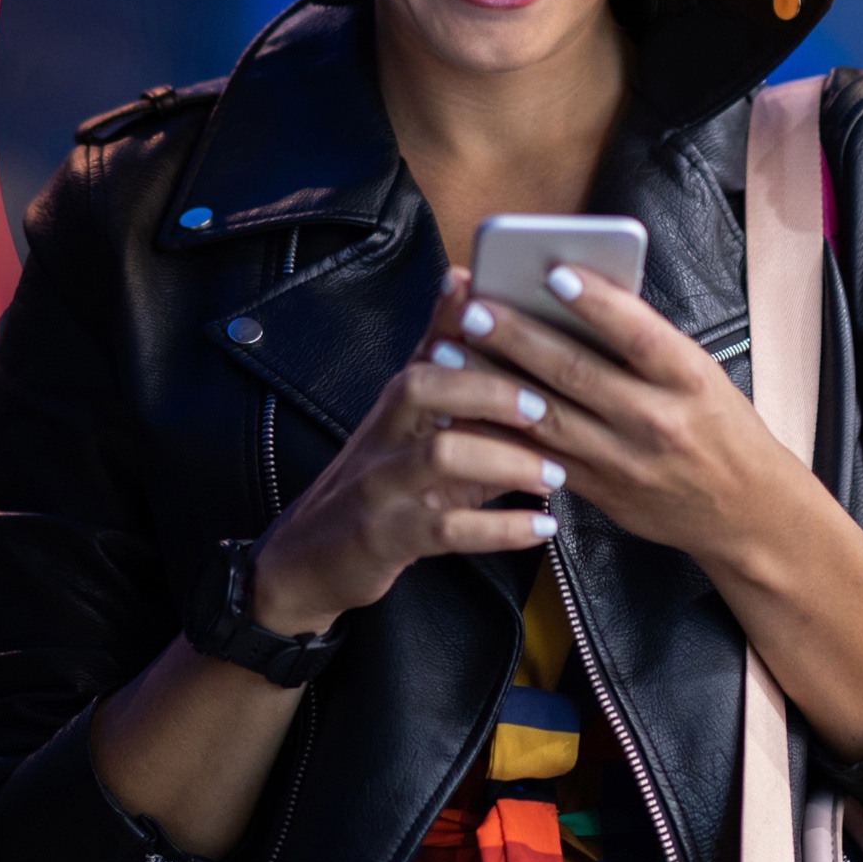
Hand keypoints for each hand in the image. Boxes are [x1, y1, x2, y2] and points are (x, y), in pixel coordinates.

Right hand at [248, 269, 564, 635]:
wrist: (310, 558)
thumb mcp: (416, 441)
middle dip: (487, 388)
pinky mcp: (385, 536)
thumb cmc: (382, 491)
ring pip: (440, 455)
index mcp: (395, 404)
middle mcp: (382, 433)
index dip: (458, 320)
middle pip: (423, 386)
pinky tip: (543, 526)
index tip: (506, 303)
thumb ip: (469, 407)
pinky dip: (501, 528)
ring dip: (506, 461)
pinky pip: (447, 528)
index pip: (428, 350)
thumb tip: (536, 374)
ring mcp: (379, 484)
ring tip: (553, 473)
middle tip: (543, 406)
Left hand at [445, 264, 808, 564]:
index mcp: (689, 378)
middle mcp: (656, 418)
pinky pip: (540, 457)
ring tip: (449, 351)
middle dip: (518, 338)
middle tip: (473, 308)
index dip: (596, 303)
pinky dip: (499, 431)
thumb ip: (645, 344)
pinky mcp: (601, 491)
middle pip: (577, 372)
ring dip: (491, 382)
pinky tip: (463, 408)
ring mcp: (625, 460)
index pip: (638, 333)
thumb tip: (575, 296)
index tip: (553, 272)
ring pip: (546, 415)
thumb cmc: (720, 426)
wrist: (749, 512)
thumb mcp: (701, 375)